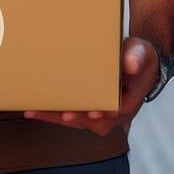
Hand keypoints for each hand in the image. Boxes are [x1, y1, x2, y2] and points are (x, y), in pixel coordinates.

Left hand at [23, 36, 158, 135]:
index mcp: (128, 103)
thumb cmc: (137, 58)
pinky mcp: (86, 113)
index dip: (100, 112)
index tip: (90, 112)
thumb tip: (131, 63)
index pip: (113, 111)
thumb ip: (136, 58)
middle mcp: (112, 116)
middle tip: (49, 111)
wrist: (136, 66)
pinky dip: (51, 113)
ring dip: (53, 116)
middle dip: (68, 115)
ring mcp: (98, 117)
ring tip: (33, 110)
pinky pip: (68, 116)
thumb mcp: (141, 53)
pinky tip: (33, 110)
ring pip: (74, 120)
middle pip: (88, 119)